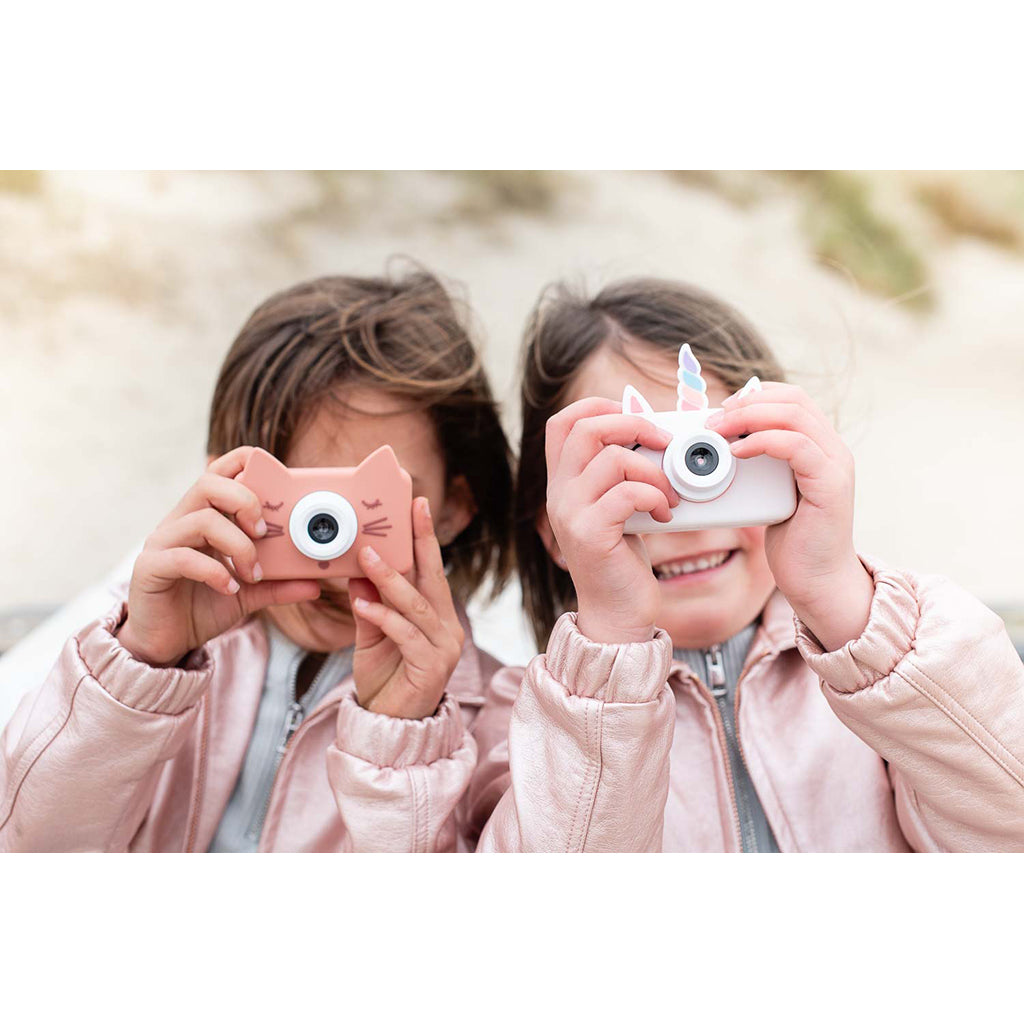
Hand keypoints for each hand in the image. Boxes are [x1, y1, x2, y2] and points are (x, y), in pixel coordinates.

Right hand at [117, 447, 321, 666]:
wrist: (166, 642)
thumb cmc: (204, 606)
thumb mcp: (249, 593)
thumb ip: (279, 584)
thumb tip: (316, 584)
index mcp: (204, 516)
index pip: (220, 471)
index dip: (246, 465)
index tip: (277, 492)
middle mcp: (180, 521)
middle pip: (209, 483)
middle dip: (245, 501)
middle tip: (264, 533)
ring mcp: (162, 541)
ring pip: (202, 520)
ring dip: (238, 546)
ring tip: (253, 573)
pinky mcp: (149, 567)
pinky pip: (183, 557)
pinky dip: (215, 572)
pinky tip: (229, 588)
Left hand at [349, 497, 465, 719]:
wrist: (388, 728)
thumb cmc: (384, 681)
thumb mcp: (370, 638)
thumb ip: (368, 607)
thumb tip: (358, 572)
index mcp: (436, 616)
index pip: (430, 571)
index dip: (424, 538)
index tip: (417, 504)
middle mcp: (447, 628)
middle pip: (433, 578)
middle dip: (421, 542)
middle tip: (407, 510)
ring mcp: (443, 647)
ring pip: (417, 605)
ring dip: (390, 580)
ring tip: (365, 558)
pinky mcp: (432, 666)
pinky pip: (406, 634)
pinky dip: (383, 617)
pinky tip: (362, 604)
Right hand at [544, 398, 677, 643]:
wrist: (617, 614)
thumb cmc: (622, 561)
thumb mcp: (618, 510)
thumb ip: (622, 476)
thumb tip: (657, 437)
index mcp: (563, 483)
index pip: (562, 422)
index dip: (597, 406)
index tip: (634, 418)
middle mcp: (558, 494)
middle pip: (586, 428)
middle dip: (634, 425)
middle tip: (665, 443)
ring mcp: (570, 513)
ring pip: (612, 458)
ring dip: (654, 471)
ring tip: (669, 494)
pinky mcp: (589, 534)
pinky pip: (627, 493)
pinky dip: (655, 496)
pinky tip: (664, 515)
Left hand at [706, 383, 873, 650]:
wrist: (817, 582)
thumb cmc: (792, 541)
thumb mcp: (769, 493)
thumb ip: (758, 466)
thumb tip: (720, 445)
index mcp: (819, 446)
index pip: (791, 398)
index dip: (754, 396)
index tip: (721, 410)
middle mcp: (832, 449)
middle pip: (792, 400)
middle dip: (746, 403)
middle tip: (713, 419)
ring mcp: (835, 465)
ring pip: (794, 416)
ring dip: (748, 418)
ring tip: (717, 432)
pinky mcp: (831, 485)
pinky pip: (796, 446)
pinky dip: (762, 441)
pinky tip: (736, 452)